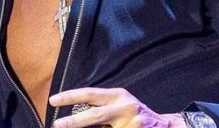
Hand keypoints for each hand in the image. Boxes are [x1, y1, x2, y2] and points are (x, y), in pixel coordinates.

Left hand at [49, 87, 185, 127]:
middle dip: (73, 122)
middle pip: (95, 116)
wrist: (165, 127)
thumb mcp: (120, 105)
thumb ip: (102, 108)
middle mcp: (125, 107)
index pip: (90, 94)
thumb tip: (74, 118)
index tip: (53, 100)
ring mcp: (132, 123)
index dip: (70, 96)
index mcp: (118, 96)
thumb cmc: (135, 115)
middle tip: (57, 125)